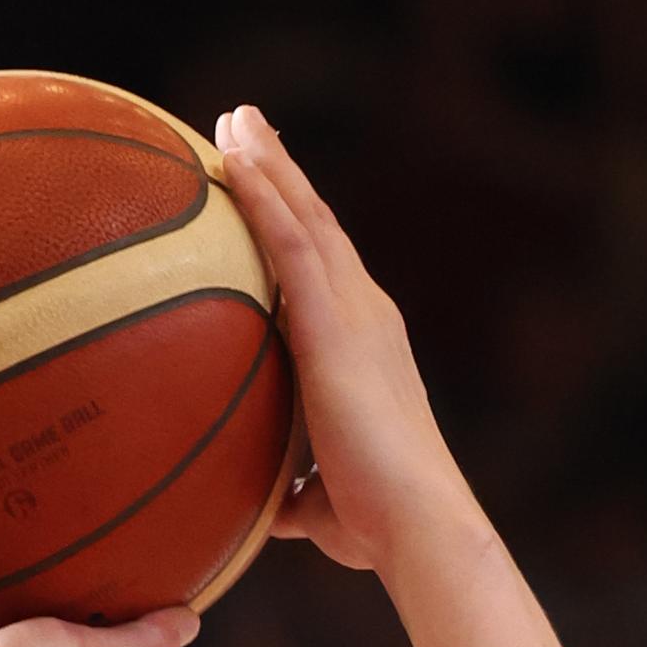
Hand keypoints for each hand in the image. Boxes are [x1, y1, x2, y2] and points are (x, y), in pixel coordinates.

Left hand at [215, 104, 487, 579]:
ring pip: (304, 218)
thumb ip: (294, 494)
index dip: (298, 227)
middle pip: (317, 226)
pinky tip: (231, 156)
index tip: (269, 191)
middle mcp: (367, 316)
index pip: (325, 275)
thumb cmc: (377, 526)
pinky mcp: (336, 323)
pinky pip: (290, 241)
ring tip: (233, 120)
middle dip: (282, 174)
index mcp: (366, 349)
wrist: (415, 522)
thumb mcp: (323, 506)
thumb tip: (263, 510)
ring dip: (268, 164)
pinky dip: (262, 193)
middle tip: (246, 127)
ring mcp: (355, 312)